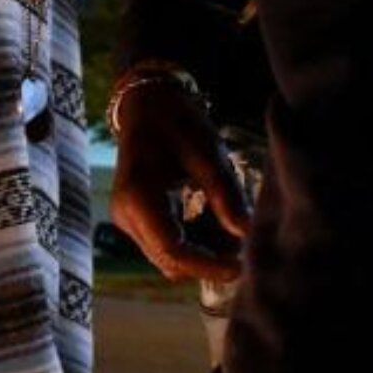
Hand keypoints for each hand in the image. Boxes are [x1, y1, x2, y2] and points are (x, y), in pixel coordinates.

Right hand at [109, 76, 247, 282]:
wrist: (146, 105)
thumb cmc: (176, 122)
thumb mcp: (207, 153)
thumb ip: (226, 195)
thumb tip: (246, 234)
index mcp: (138, 197)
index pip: (173, 250)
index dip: (208, 266)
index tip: (242, 267)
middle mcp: (126, 215)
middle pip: (171, 260)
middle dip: (209, 260)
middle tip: (244, 246)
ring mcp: (128, 220)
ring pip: (170, 256)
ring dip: (204, 251)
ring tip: (233, 228)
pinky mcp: (136, 221)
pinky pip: (167, 244)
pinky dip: (195, 240)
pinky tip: (216, 220)